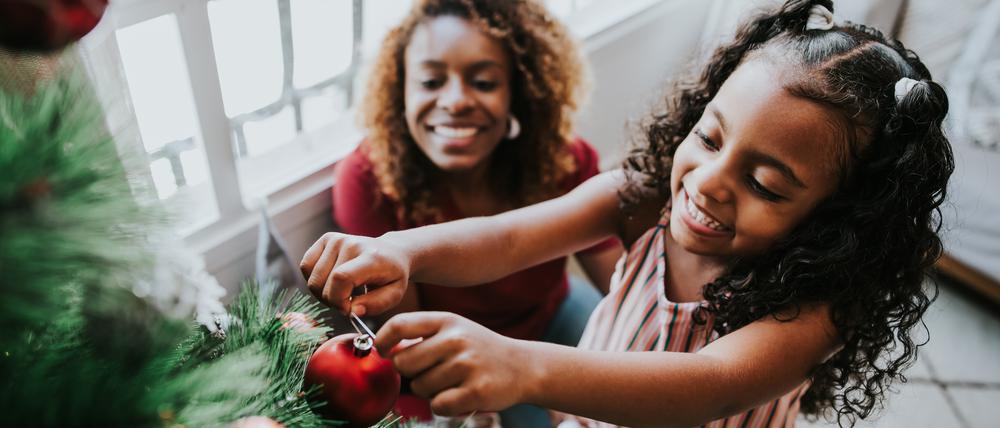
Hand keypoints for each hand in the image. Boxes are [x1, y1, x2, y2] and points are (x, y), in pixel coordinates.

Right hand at [299, 232, 409, 315]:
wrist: (393, 252)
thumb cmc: (392, 276)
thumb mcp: (394, 295)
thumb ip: (375, 305)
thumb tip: (352, 310)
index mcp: (371, 257)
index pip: (341, 277)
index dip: (338, 300)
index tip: (348, 309)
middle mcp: (351, 244)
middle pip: (323, 282)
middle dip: (331, 301)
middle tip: (346, 302)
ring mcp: (336, 239)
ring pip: (312, 277)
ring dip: (322, 293)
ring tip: (339, 293)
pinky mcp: (326, 239)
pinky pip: (306, 266)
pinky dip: (313, 279)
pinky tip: (329, 282)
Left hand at [375, 312, 536, 415]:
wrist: (523, 366)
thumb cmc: (480, 349)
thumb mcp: (454, 330)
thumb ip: (421, 336)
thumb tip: (386, 350)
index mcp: (447, 320)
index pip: (399, 325)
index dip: (383, 340)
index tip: (383, 351)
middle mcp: (456, 339)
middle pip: (403, 362)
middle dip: (410, 373)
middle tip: (430, 372)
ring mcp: (467, 365)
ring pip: (420, 387)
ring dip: (430, 391)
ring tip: (453, 382)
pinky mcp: (476, 391)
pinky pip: (438, 405)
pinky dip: (444, 405)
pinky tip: (460, 395)